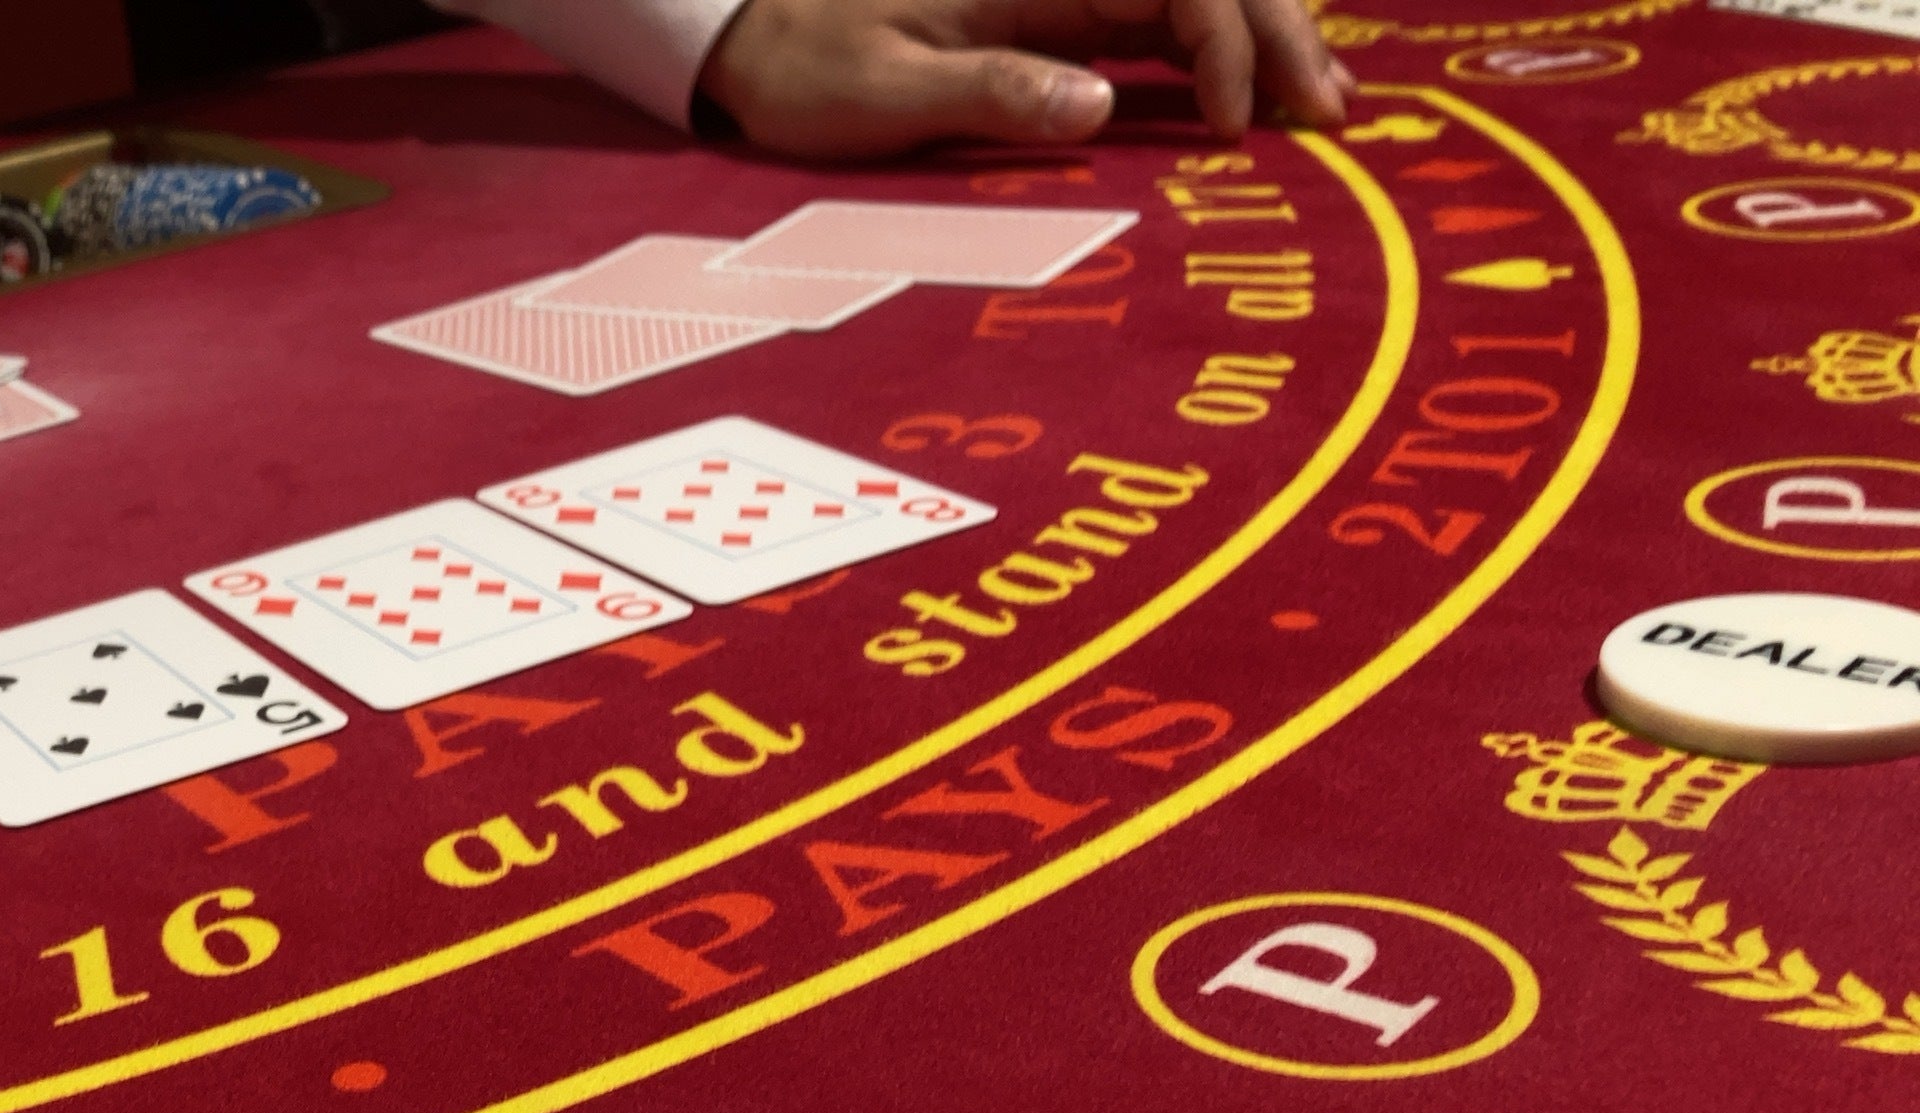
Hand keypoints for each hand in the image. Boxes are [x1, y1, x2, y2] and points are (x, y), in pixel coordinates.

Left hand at [697, 0, 1354, 156]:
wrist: (751, 37)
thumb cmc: (803, 65)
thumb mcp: (877, 92)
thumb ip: (987, 92)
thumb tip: (1096, 106)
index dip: (1227, 40)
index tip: (1232, 126)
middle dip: (1280, 34)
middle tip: (1332, 116)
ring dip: (1264, 40)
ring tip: (1320, 106)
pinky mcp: (1059, 16)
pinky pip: (1160, 21)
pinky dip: (1216, 54)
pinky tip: (1254, 99)